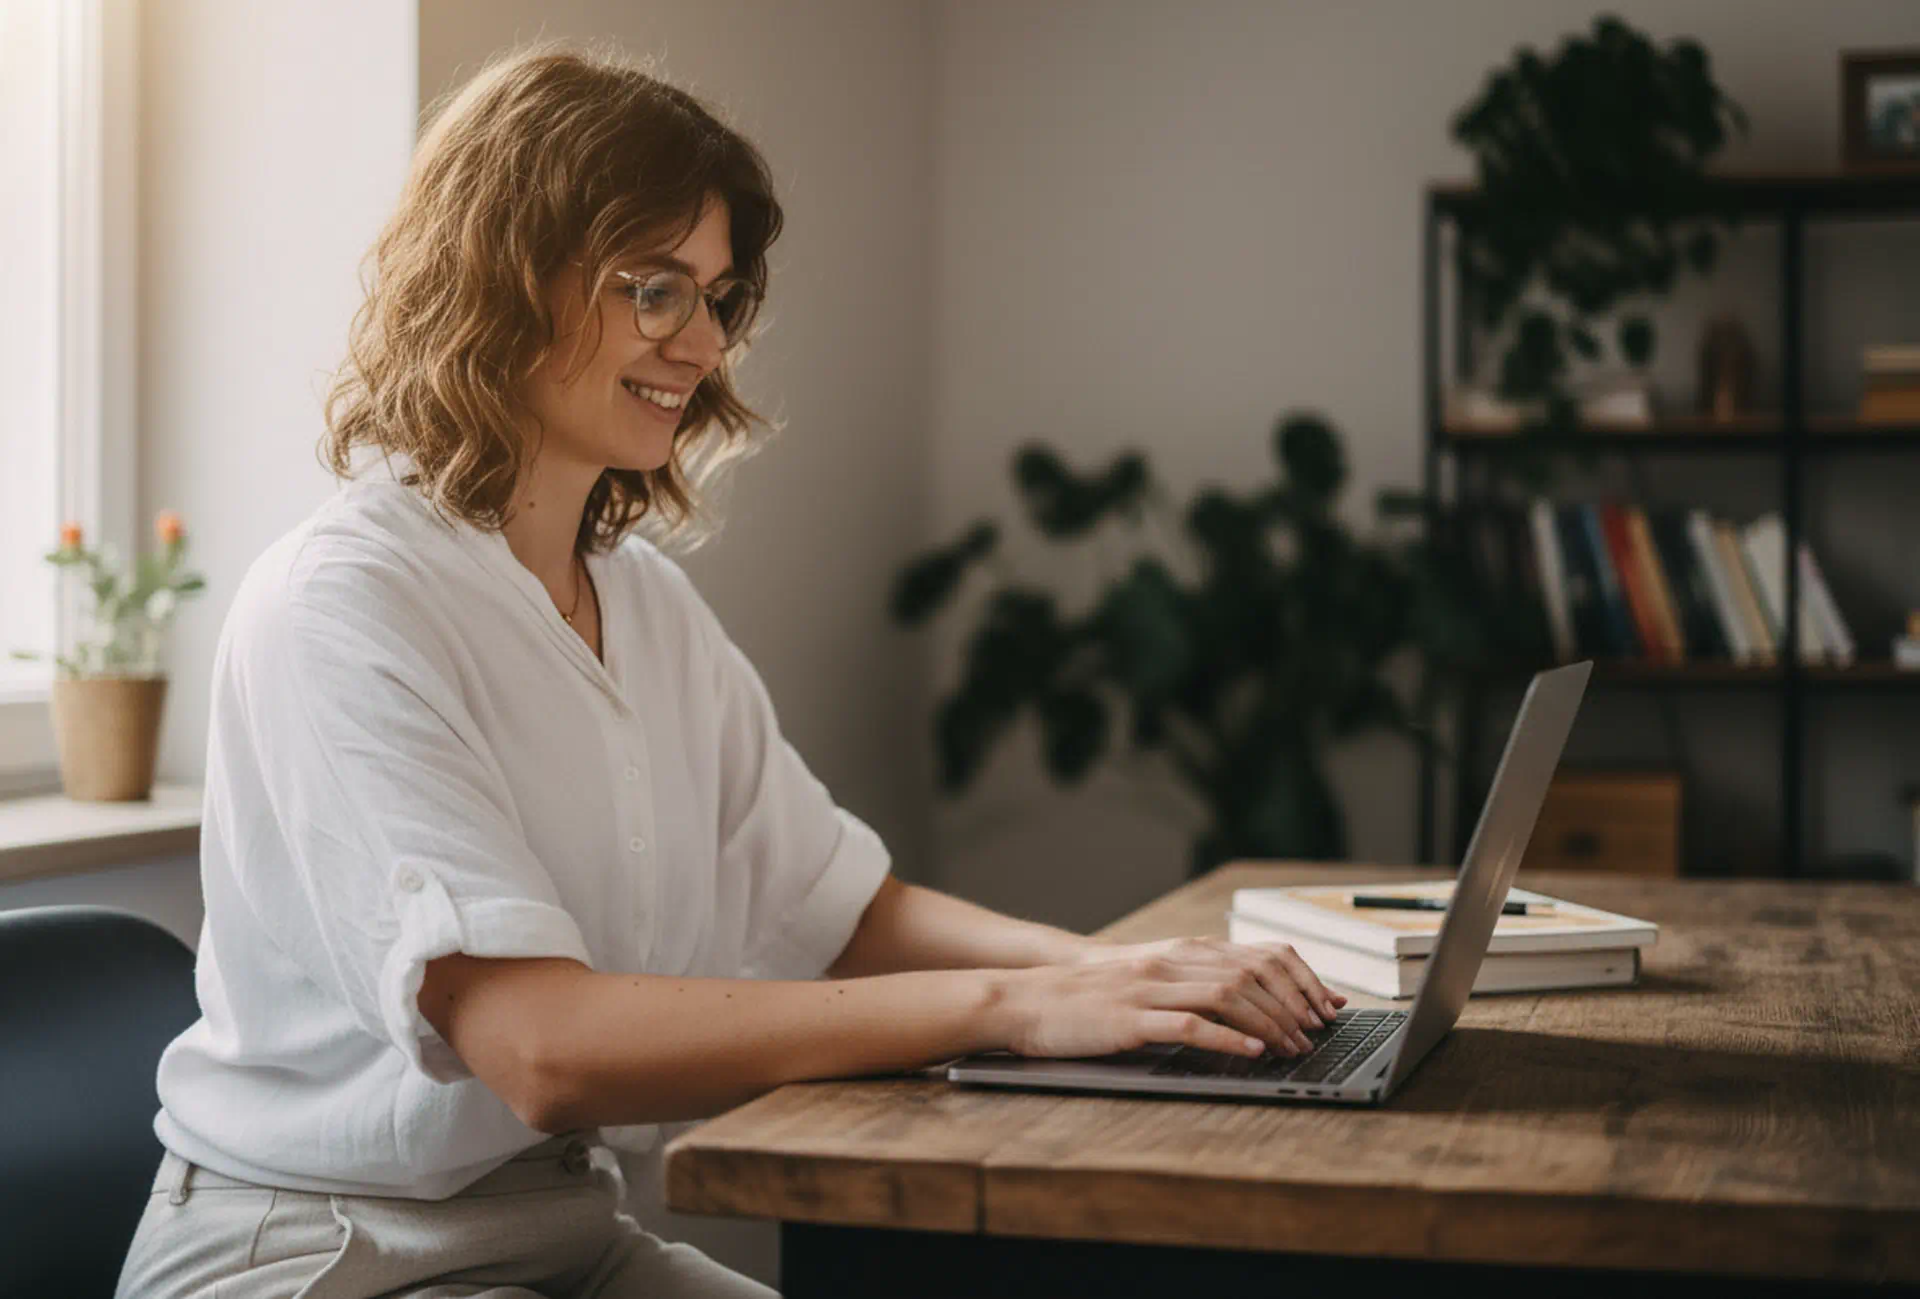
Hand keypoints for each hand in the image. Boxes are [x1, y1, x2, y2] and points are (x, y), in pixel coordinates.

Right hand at [987, 937, 1346, 1060]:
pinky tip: (1250, 1053)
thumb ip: (1189, 982)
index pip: (1255, 954)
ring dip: (1269, 1024)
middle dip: (1293, 1004)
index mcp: (1177, 950)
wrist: (1026, 999)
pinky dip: (1226, 1040)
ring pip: (1227, 996)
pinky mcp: (1131, 1018)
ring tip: (1293, 1047)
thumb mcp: (1145, 979)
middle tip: (1318, 1033)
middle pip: (1250, 974)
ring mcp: (1150, 987)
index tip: (1326, 1005)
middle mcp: (1169, 961)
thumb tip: (1243, 1001)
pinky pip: (1189, 1026)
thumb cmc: (1086, 998)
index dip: (1298, 978)